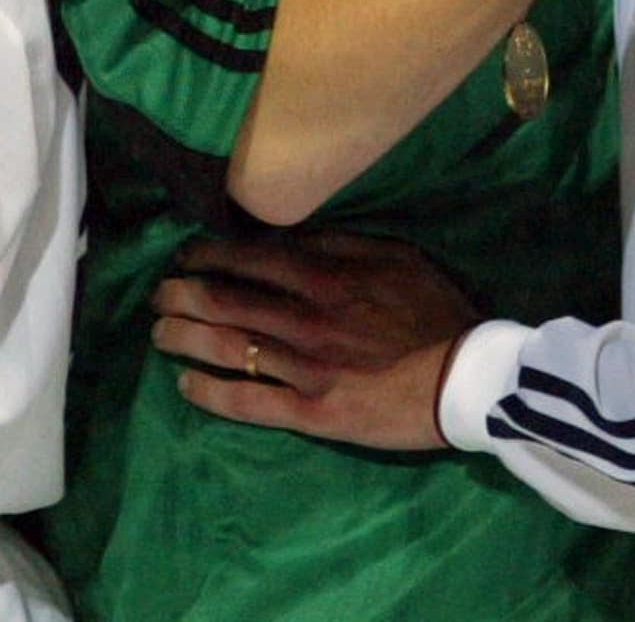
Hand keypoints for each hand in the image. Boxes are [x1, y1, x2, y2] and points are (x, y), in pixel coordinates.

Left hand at [150, 230, 476, 450]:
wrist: (464, 377)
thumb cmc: (435, 312)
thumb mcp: (398, 257)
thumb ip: (346, 244)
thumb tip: (298, 234)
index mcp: (328, 275)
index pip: (252, 258)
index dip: (211, 255)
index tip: (188, 255)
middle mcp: (305, 317)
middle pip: (226, 300)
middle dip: (183, 294)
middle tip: (161, 293)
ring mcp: (303, 366)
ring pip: (225, 347)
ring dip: (183, 337)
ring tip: (160, 333)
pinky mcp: (309, 411)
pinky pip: (245, 401)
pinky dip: (208, 392)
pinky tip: (185, 384)